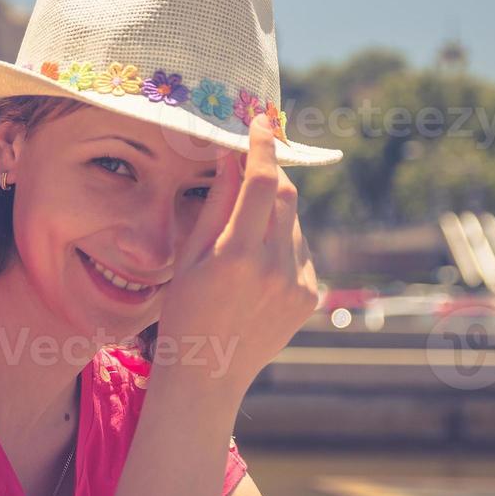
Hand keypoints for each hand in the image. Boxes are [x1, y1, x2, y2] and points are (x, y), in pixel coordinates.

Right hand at [155, 114, 321, 402]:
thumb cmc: (184, 312)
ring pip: (294, 222)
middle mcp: (275, 268)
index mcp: (237, 256)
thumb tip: (229, 155)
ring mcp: (298, 284)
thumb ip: (215, 204)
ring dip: (273, 210)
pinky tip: (254, 264)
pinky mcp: (309, 295)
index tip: (260, 120)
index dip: (262, 146)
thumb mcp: (189, 256)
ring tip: (241, 232)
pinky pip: (300, 250)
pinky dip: (281, 240)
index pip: (262, 182)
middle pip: (285, 195)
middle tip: (252, 159)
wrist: (208, 374)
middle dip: (270, 171)